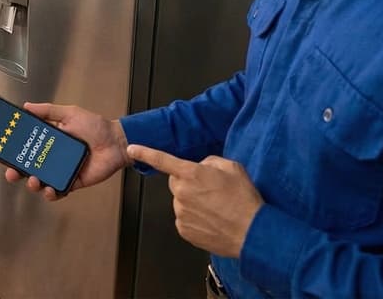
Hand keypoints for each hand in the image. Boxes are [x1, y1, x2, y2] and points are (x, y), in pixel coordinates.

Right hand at [3, 103, 130, 200]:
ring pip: (41, 182)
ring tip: (33, 180)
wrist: (116, 141)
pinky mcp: (73, 183)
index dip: (14, 151)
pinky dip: (52, 193)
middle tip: (12, 173)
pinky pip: (59, 191)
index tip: (3, 152)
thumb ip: (48, 111)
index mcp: (50, 141)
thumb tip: (26, 106)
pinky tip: (50, 190)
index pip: (26, 147)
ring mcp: (62, 171)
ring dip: (33, 184)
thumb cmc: (95, 126)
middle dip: (17, 172)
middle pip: (29, 167)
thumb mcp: (70, 113)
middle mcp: (53, 157)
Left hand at [126, 145, 263, 258]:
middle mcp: (182, 193)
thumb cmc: (244, 199)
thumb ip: (210, 162)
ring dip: (192, 202)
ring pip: (181, 202)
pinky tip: (211, 219)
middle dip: (187, 183)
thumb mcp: (232, 168)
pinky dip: (194, 218)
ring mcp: (181, 213)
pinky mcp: (184, 230)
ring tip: (215, 208)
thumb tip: (201, 166)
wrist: (251, 232)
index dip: (145, 153)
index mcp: (191, 174)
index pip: (162, 160)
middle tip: (210, 190)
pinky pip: (184, 219)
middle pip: (175, 183)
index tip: (132, 148)